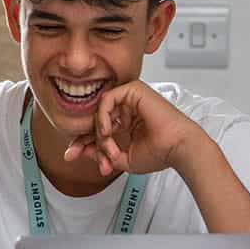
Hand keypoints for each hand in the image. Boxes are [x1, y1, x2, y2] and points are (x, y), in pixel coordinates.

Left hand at [63, 80, 204, 175]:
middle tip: (74, 153)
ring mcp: (130, 98)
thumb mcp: (122, 158)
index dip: (84, 142)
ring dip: (98, 132)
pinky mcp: (133, 90)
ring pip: (100, 110)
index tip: (72, 155)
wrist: (178, 148)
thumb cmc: (159, 153)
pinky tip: (106, 131)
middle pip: (95, 119)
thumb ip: (102, 153)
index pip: (98, 128)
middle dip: (83, 138)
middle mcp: (127, 108)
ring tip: (106, 147)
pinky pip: (107, 99)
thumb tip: (82, 150)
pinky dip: (102, 117)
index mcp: (127, 122)